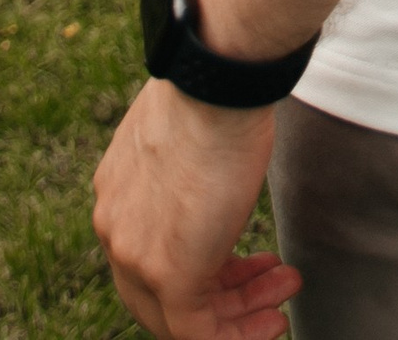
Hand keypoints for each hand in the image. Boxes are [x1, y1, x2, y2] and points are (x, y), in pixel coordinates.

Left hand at [92, 79, 299, 338]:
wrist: (217, 84)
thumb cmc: (215, 94)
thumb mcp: (189, 139)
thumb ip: (185, 173)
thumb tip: (212, 178)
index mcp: (115, 194)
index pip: (147, 257)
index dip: (202, 268)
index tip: (246, 264)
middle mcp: (114, 229)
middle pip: (161, 294)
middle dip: (223, 295)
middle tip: (268, 285)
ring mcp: (136, 256)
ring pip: (180, 317)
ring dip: (239, 313)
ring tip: (283, 294)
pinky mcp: (169, 275)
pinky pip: (195, 333)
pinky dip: (236, 335)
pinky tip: (271, 320)